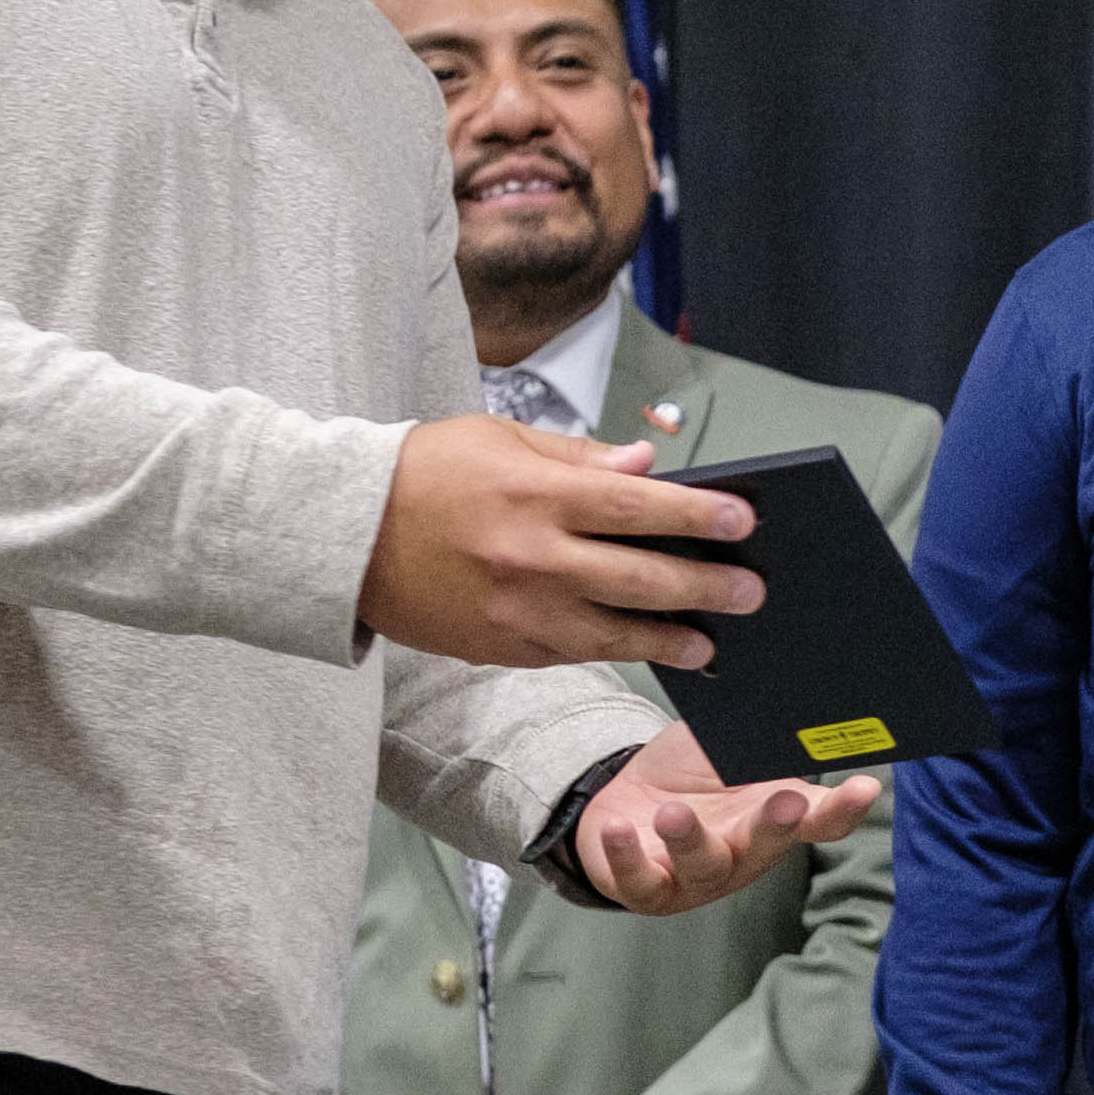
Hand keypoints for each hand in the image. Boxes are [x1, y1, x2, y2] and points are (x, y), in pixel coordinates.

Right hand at [360, 414, 768, 670]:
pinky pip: (571, 654)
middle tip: (750, 592)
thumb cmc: (424, 473)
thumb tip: (645, 466)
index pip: (635, 506)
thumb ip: (578, 458)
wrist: (343, 535)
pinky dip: (614, 654)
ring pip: (612, 634)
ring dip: (670, 639)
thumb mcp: (500, 440)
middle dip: (704, 586)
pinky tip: (646, 651)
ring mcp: (516, 611)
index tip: (743, 520)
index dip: (696, 515)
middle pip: (638, 578)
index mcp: (534, 497)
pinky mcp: (500, 647)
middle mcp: (530, 559)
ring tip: (711, 642)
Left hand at [570, 723, 880, 916]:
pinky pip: (641, 881)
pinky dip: (628, 857)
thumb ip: (754, 733)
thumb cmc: (686, 776)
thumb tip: (786, 685)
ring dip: (691, 840)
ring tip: (674, 814)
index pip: (821, 818)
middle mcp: (743, 852)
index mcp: (773, 817)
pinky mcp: (648, 887)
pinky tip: (619, 829)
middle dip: (777, 825)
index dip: (845, 807)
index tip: (866, 787)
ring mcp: (696, 875)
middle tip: (787, 803)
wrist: (625, 804)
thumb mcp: (724, 748)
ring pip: (704, 865)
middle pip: (768, 844)